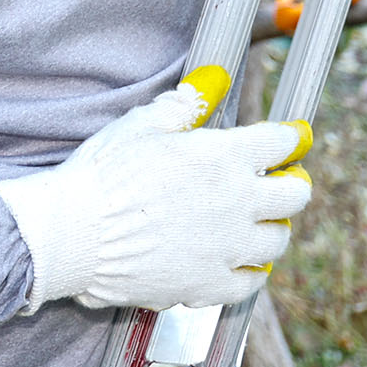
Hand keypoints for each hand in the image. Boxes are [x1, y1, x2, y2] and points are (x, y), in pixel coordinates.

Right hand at [0, 74, 313, 313]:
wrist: (71, 235)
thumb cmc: (103, 175)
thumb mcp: (143, 125)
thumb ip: (185, 105)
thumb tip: (213, 81)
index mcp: (225, 156)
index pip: (283, 143)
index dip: (292, 138)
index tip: (294, 139)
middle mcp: (237, 203)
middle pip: (295, 196)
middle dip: (291, 186)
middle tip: (280, 183)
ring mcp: (225, 249)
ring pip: (277, 242)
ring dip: (270, 230)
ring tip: (256, 225)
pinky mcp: (206, 286)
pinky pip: (248, 285)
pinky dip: (248, 275)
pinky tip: (238, 266)